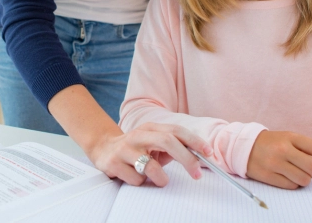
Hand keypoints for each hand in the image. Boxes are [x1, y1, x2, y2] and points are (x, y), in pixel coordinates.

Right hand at [87, 122, 211, 186]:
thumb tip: (198, 155)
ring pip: (151, 166)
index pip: (176, 130)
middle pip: (167, 142)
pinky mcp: (114, 163)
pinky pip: (136, 179)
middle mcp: (138, 135)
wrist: (103, 148)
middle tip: (197, 174)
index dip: (194, 141)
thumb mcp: (154, 143)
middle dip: (186, 159)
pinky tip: (136, 177)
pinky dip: (141, 182)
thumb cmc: (136, 148)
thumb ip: (173, 146)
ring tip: (160, 180)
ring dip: (161, 178)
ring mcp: (125, 149)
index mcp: (151, 128)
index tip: (208, 152)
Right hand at [246, 130, 311, 188]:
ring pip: (303, 180)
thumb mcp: (287, 137)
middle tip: (309, 170)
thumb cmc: (271, 143)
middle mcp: (283, 149)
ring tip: (296, 174)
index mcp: (290, 137)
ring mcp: (275, 163)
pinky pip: (290, 186)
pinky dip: (292, 184)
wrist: (244, 146)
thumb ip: (304, 147)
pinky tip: (286, 177)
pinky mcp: (268, 176)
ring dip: (303, 179)